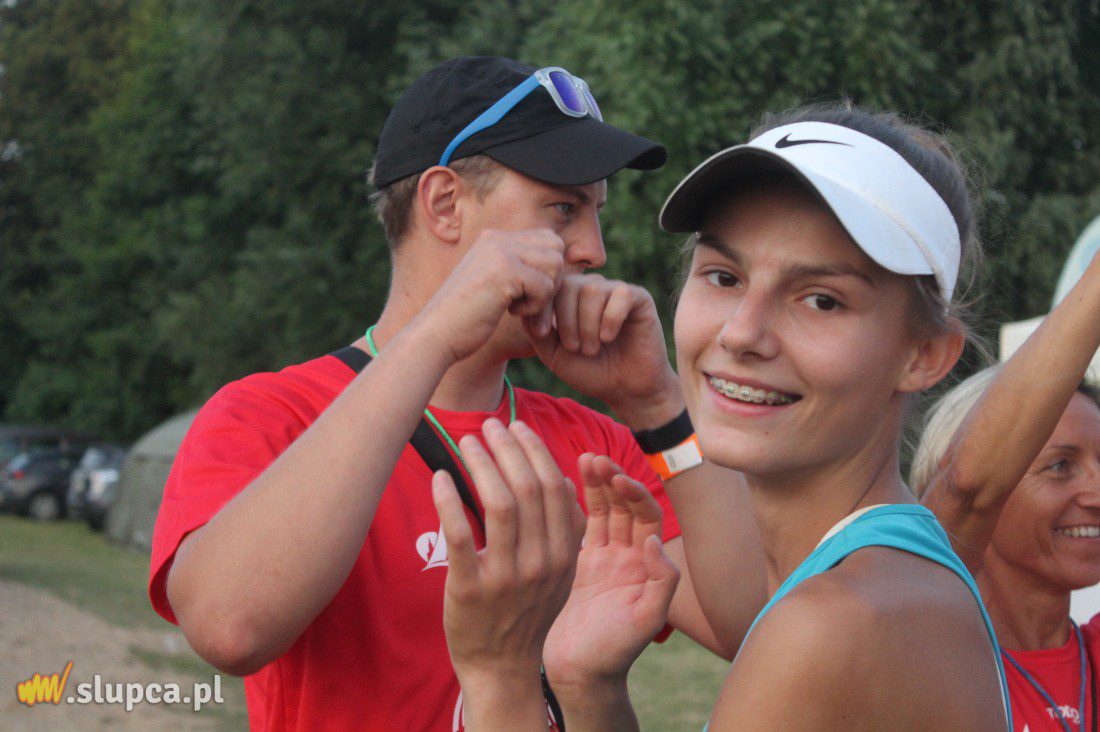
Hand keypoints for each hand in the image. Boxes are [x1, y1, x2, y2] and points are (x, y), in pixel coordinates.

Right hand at [417, 228, 564, 364]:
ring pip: (554, 264)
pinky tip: (511, 313)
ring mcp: (500, 252)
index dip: (547, 269)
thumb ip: (518, 269)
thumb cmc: (465, 318)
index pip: (546, 239)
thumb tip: (561, 264)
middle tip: (531, 304)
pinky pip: (545, 286)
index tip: (530, 294)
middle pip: (555, 248)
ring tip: (520, 309)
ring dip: (544, 294)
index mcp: (494, 239)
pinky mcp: (505, 271)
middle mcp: (497, 239)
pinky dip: (535, 307)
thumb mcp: (492, 285)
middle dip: (552, 279)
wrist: (436, 334)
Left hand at [433, 418, 585, 690]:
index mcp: (564, 553)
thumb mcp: (560, 572)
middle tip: (488, 425)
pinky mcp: (470, 589)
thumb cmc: (526, 610)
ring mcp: (506, 577)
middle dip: (507, 448)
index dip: (534, 450)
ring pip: (498, 504)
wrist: (501, 664)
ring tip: (467, 441)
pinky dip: (450, 500)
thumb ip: (566, 529)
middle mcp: (540, 563)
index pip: (554, 487)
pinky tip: (441, 477)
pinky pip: (461, 535)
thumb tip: (564, 480)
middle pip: (528, 489)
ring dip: (481, 464)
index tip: (517, 427)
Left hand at [527, 274, 683, 428]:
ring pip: (593, 290)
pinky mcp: (640, 299)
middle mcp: (592, 288)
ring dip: (588, 324)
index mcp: (570, 297)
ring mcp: (616, 291)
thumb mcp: (554, 354)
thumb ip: (537, 331)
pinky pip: (621, 294)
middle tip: (574, 348)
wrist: (626, 390)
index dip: (541, 307)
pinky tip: (609, 337)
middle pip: (569, 285)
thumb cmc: (590, 371)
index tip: (542, 333)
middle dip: (566, 319)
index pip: (550, 286)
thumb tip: (524, 307)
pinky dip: (611, 318)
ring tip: (592, 348)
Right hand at [543, 454, 679, 691]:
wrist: (579, 674)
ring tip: (582, 458)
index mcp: (645, 565)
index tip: (618, 478)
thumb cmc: (615, 652)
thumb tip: (655, 541)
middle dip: (611, 480)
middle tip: (594, 458)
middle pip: (622, 507)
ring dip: (592, 485)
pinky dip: (571, 504)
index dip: (635, 494)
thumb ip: (662, 581)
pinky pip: (575, 526)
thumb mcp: (647, 619)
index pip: (646, 517)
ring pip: (599, 511)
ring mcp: (599, 558)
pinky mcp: (573, 563)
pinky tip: (561, 483)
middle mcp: (625, 556)